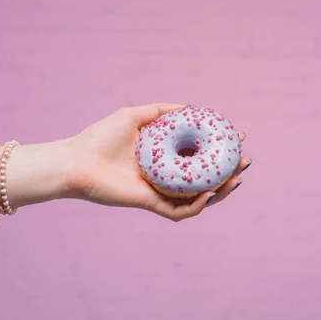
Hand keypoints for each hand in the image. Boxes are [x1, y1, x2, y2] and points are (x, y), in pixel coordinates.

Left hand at [65, 104, 249, 221]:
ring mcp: (158, 192)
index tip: (237, 138)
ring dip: (221, 191)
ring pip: (197, 198)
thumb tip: (188, 107)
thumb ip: (160, 111)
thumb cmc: (100, 138)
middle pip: (203, 178)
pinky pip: (179, 211)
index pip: (197, 155)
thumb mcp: (133, 116)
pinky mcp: (149, 204)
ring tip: (236, 178)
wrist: (75, 161)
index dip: (219, 149)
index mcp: (162, 157)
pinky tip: (211, 192)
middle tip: (245, 161)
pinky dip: (197, 205)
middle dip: (228, 172)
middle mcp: (164, 176)